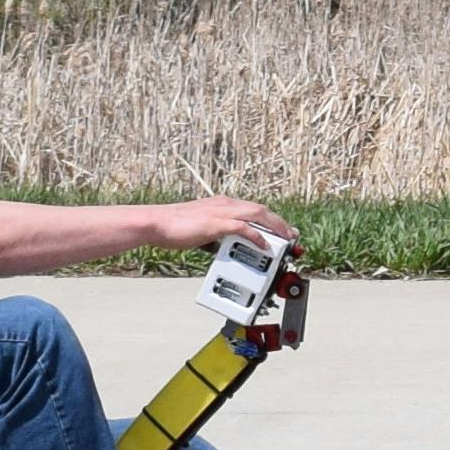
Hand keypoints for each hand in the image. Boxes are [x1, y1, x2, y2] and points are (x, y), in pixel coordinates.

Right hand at [152, 194, 295, 252]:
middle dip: (280, 223)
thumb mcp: (201, 229)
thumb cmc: (173, 227)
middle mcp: (225, 204)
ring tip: (286, 239)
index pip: (253, 209)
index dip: (271, 219)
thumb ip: (215, 235)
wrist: (156, 223)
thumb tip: (222, 246)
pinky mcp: (216, 223)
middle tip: (293, 235)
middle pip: (261, 210)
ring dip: (275, 227)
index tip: (282, 230)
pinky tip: (264, 245)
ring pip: (258, 214)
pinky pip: (243, 228)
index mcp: (222, 204)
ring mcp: (221, 212)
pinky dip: (257, 236)